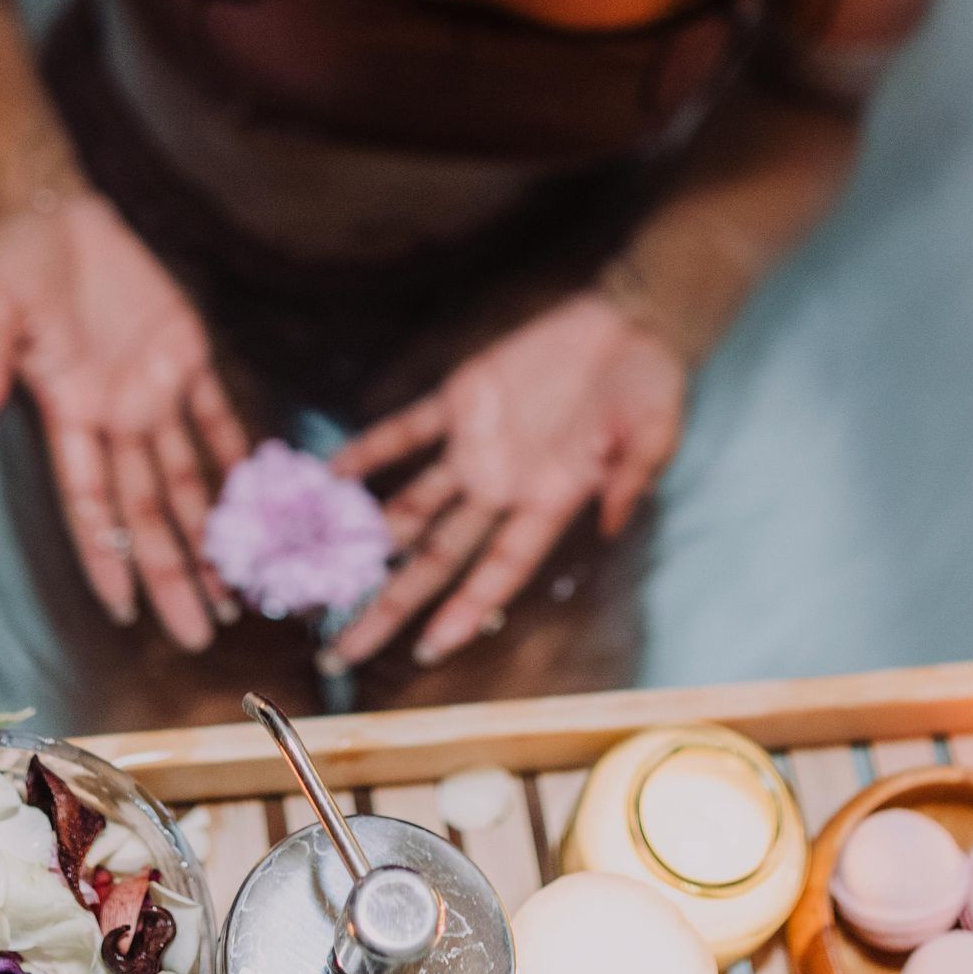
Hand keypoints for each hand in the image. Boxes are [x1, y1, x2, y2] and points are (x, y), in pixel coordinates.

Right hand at [0, 189, 247, 650]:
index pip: (91, 505)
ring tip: (242, 588)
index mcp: (68, 415)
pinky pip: (219, 416)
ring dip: (215, 532)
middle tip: (203, 630)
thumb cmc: (12, 261)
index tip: (127, 611)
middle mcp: (115, 417)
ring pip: (189, 479)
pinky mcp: (185, 354)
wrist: (51, 208)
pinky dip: (241, 455)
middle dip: (176, 572)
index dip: (108, 559)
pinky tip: (266, 499)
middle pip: (150, 512)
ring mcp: (152, 389)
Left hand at [327, 291, 685, 671]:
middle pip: (436, 559)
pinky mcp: (463, 400)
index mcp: (549, 503)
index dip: (463, 611)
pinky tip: (330, 472)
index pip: (498, 570)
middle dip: (389, 607)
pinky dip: (370, 450)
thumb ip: (631, 477)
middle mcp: (503, 487)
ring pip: (412, 505)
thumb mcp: (654, 433)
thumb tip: (610, 523)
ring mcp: (478, 447)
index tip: (425, 651)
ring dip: (368, 536)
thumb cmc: (651, 384)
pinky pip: (407, 430)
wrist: (630, 321)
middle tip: (339, 652)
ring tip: (317, 570)